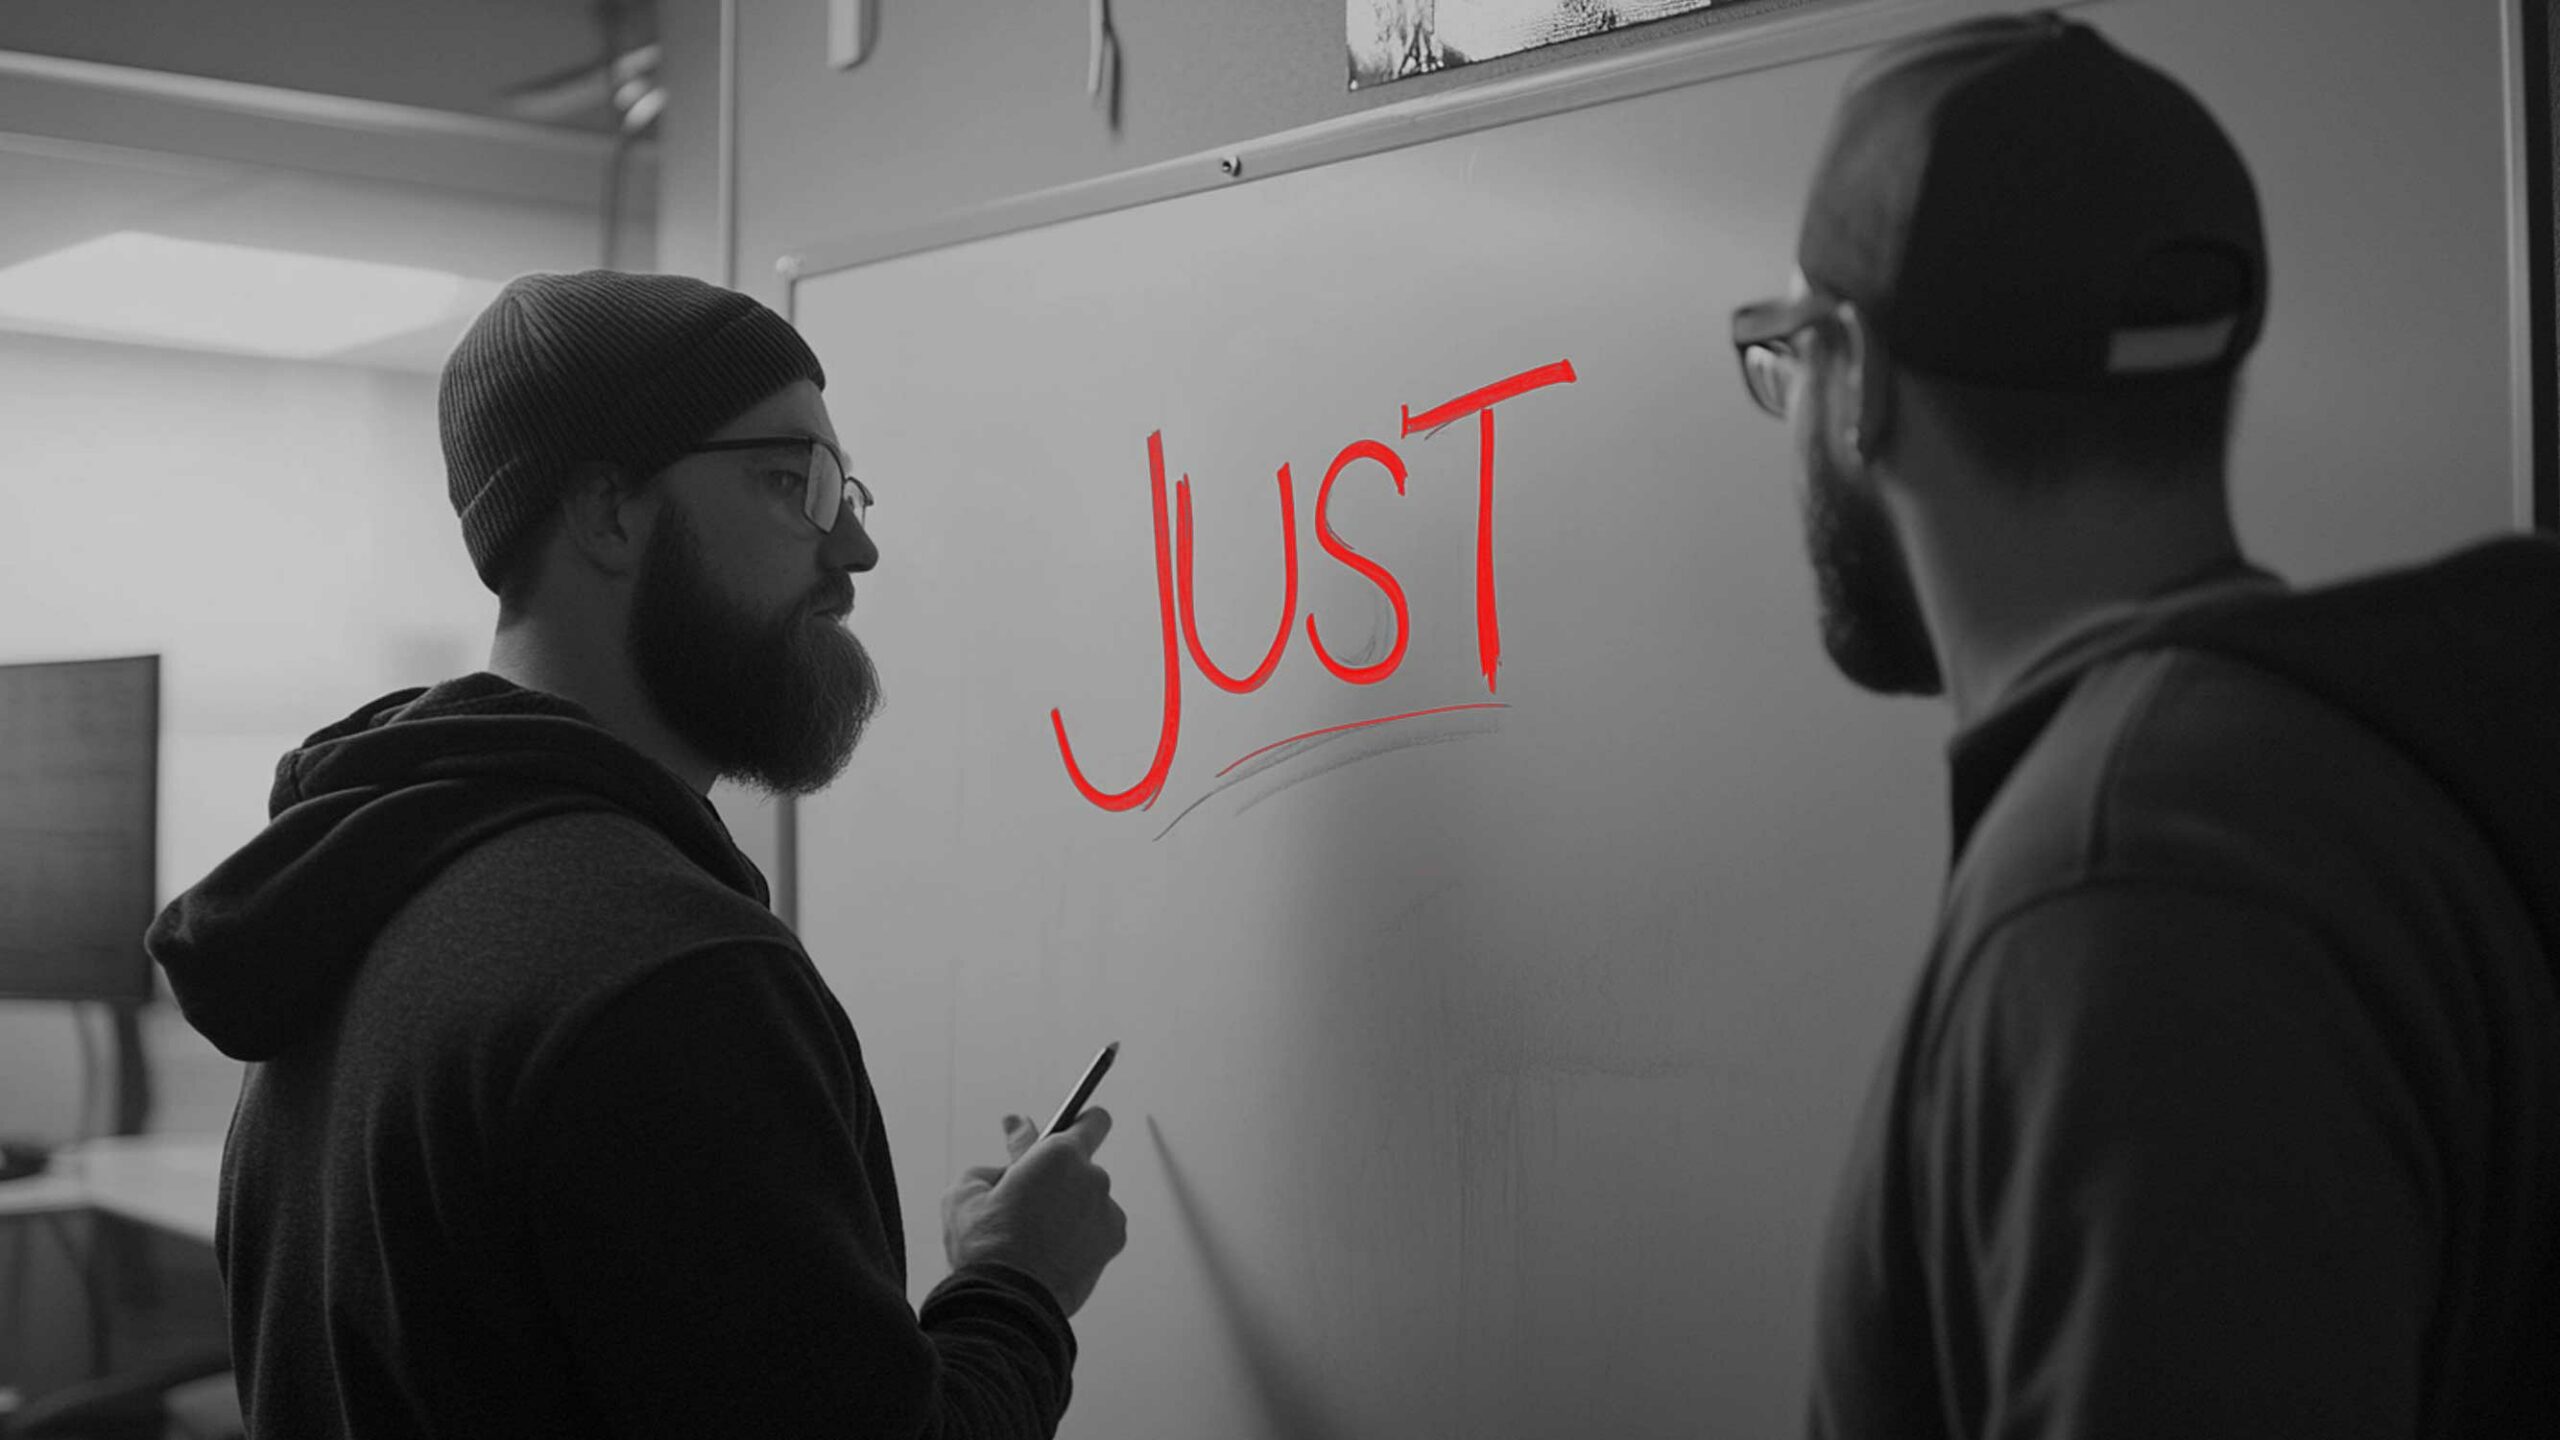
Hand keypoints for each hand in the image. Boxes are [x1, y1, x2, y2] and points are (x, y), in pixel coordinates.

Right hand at [941, 1108, 1127, 1317]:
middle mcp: (1093, 1177)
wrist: (1007, 1302)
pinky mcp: (1112, 1244)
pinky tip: (1049, 1253)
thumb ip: (997, 1162)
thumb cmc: (984, 1245)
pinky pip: (1094, 1230)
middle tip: (1026, 1201)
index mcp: (1060, 1154)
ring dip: (1067, 1211)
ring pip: (1085, 1201)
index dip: (1080, 1121)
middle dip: (1056, 1179)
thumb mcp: (968, 1191)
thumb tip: (1010, 1156)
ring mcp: (1107, 1212)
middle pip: (1079, 1168)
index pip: (1092, 1120)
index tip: (1073, 1124)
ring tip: (1033, 1238)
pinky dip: (1078, 1237)